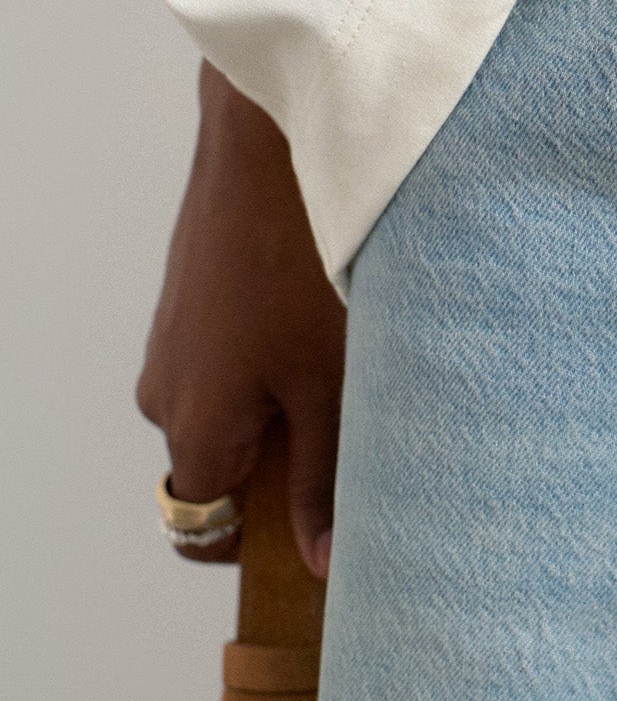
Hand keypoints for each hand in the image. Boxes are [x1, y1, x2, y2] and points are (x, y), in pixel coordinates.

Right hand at [137, 61, 344, 576]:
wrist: (272, 141)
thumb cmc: (305, 259)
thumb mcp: (335, 384)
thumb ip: (325, 481)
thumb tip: (322, 559)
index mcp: (193, 430)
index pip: (204, 529)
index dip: (266, 540)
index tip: (327, 531)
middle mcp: (166, 393)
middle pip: (225, 469)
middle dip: (289, 468)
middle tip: (365, 438)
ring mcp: (176, 342)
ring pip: (237, 407)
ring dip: (291, 404)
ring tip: (360, 367)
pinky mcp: (196, 299)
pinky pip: (235, 357)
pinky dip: (279, 357)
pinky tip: (335, 321)